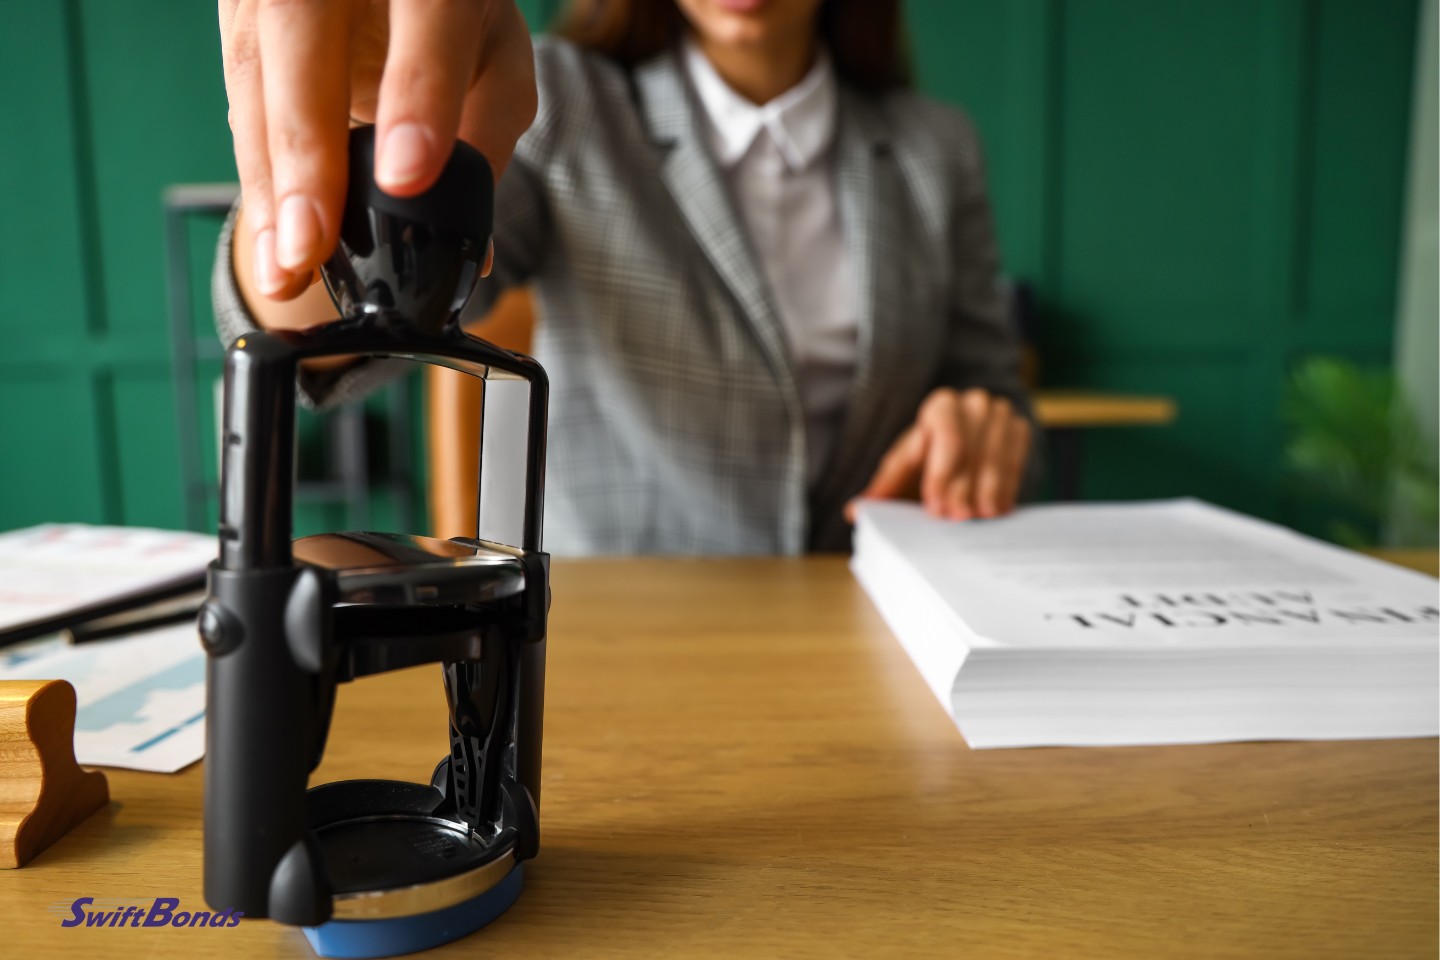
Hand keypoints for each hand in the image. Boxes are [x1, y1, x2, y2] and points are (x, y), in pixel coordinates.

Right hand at [219, 0, 536, 303]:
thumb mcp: (495, 61)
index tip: (403, 178)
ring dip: (266, 182)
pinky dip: (256, 174)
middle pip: (303, 38)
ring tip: (284, 266)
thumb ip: (486, 137)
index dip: (414, 98)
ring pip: (255, 72)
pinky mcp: (238, 11)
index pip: (424, 19)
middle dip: (306, 153)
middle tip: (311, 245)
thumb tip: (475, 248)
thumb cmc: (451, 17)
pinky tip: (271, 238)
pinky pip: (239, 96)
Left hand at [846, 387, 1031, 522]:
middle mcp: (973, 403)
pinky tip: (998, 510)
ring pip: (996, 456)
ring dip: (989, 489)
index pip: (945, 438)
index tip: (936, 506)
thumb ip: (884, 488)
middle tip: (959, 518)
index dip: (941, 474)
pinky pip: (1016, 461)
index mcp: (941, 405)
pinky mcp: (1019, 430)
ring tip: (981, 517)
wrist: (961, 448)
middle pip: (972, 448)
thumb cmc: (927, 461)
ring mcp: (1001, 414)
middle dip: (963, 486)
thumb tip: (854, 511)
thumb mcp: (903, 470)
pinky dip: (1007, 487)